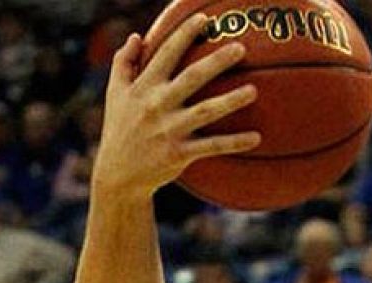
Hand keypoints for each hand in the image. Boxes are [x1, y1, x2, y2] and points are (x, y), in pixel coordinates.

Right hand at [93, 16, 259, 198]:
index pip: (166, 53)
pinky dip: (234, 142)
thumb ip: (123, 62)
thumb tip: (138, 36)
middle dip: (217, 61)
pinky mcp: (179, 154)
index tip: (204, 19)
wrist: (118, 175)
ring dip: (231, 101)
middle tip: (241, 48)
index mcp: (144, 87)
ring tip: (254, 90)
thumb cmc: (119, 128)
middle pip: (192, 77)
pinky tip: (256, 137)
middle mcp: (157, 105)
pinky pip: (212, 147)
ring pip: (206, 112)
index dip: (185, 34)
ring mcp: (169, 130)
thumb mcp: (114, 94)